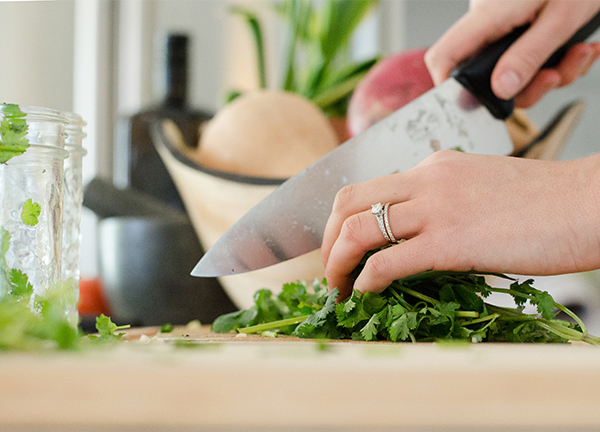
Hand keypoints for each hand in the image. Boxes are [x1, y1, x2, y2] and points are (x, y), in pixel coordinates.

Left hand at [321, 151, 599, 298]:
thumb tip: (418, 236)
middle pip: (348, 201)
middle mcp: (426, 179)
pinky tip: (365, 294)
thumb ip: (445, 203)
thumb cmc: (545, 204)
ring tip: (336, 288)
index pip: (369, 187)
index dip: (344, 220)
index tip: (342, 247)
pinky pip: (387, 262)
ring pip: (357, 230)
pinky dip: (365, 281)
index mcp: (433, 166)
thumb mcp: (482, 188)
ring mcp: (436, 208)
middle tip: (329, 269)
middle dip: (326, 239)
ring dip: (336, 263)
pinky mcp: (450, 242)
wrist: (589, 204)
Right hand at [425, 0, 599, 107]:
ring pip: (514, 72)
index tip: (472, 106)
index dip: (449, 87)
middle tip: (555, 76)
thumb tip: (501, 90)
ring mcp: (503, 26)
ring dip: (552, 73)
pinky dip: (557, 60)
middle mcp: (488, 23)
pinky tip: (577, 47)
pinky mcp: (519, 28)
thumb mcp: (560, 18)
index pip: (444, 57)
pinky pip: (528, 59)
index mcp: (488, 16)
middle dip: (529, 87)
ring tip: (579, 53)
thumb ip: (529, 56)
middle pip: (487, 76)